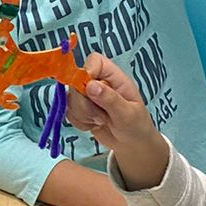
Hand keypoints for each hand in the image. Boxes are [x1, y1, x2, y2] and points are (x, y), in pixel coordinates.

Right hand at [66, 54, 169, 189]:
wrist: (132, 144)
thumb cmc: (136, 126)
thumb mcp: (127, 114)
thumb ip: (110, 99)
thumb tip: (91, 85)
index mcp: (114, 77)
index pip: (94, 61)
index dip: (86, 72)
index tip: (89, 91)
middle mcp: (99, 83)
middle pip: (76, 82)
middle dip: (84, 104)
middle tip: (100, 117)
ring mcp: (88, 96)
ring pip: (70, 99)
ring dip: (82, 115)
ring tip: (100, 121)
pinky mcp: (81, 109)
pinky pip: (69, 112)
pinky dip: (79, 122)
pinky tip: (93, 125)